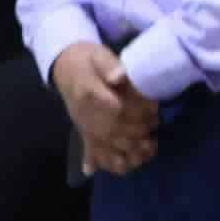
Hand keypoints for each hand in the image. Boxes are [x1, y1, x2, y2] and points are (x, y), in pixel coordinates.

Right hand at [51, 43, 158, 176]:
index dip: (138, 113)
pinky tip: (127, 165)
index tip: (155, 109)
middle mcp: (85, 116)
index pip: (116, 110)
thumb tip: (119, 76)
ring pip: (106, 149)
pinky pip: (94, 154)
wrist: (65, 67)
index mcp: (89, 94)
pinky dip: (109, 164)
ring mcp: (84, 127)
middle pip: (114, 132)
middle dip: (138, 133)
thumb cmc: (87, 59)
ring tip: (149, 148)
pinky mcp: (84, 134)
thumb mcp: (99, 55)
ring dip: (129, 153)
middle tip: (155, 126)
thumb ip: (110, 65)